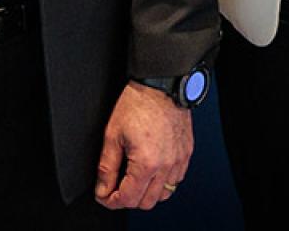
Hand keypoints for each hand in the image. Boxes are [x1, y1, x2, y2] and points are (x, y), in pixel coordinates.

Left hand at [93, 82, 193, 210]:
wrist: (161, 85)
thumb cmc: (137, 104)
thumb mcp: (113, 135)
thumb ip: (107, 167)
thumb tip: (103, 189)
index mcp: (146, 164)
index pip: (128, 199)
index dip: (111, 202)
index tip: (104, 196)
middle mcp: (166, 166)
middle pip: (146, 202)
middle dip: (128, 199)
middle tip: (115, 188)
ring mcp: (179, 161)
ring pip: (163, 195)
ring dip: (146, 193)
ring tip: (133, 180)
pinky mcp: (186, 154)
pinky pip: (176, 181)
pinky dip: (163, 183)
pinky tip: (151, 172)